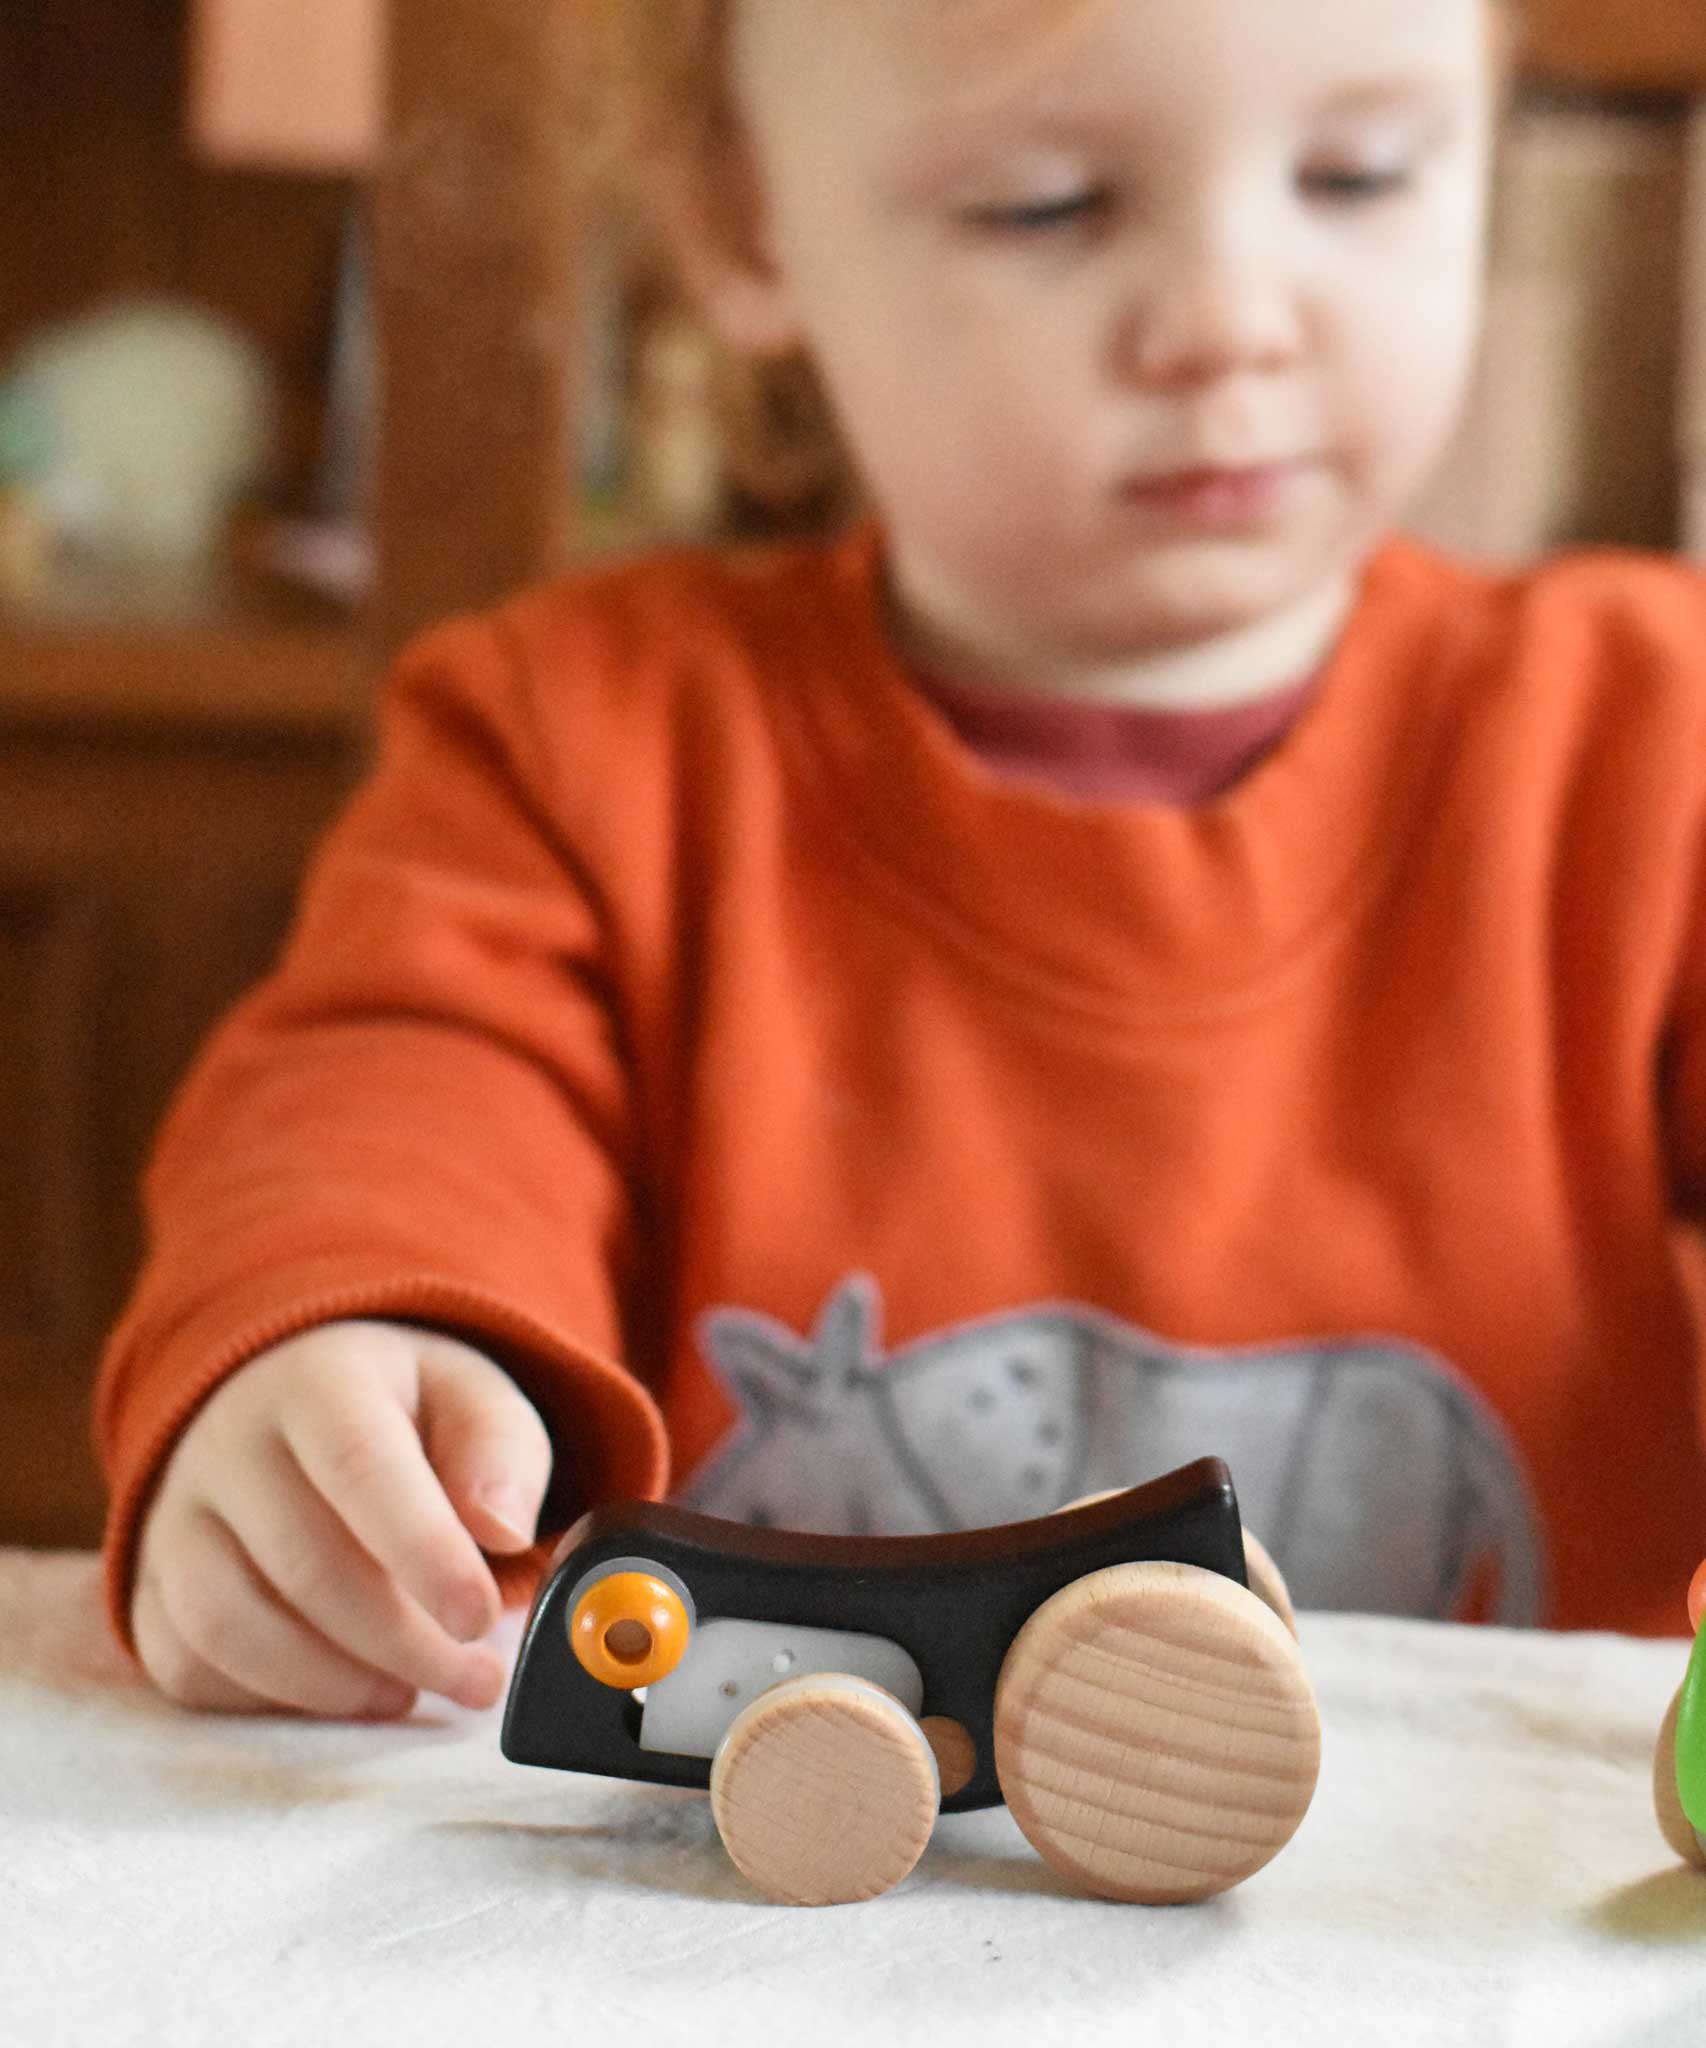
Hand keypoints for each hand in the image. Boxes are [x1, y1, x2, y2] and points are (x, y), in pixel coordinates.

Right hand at [132, 1319, 552, 1718]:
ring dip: (331, 1682)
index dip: (424, 1552)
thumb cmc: (400, 1408)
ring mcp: (175, 1516)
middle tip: (476, 1679)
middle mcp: (228, 1443)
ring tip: (409, 1690)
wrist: (288, 1394)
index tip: (479, 1619)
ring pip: (228, 1624)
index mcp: (319, 1381)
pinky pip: (186, 1664)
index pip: (361, 1467)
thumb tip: (505, 1530)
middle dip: (401, 1641)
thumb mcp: (470, 1397)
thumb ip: (501, 1452)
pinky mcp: (149, 1584)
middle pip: (303, 1563)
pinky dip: (266, 1699)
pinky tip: (341, 1690)